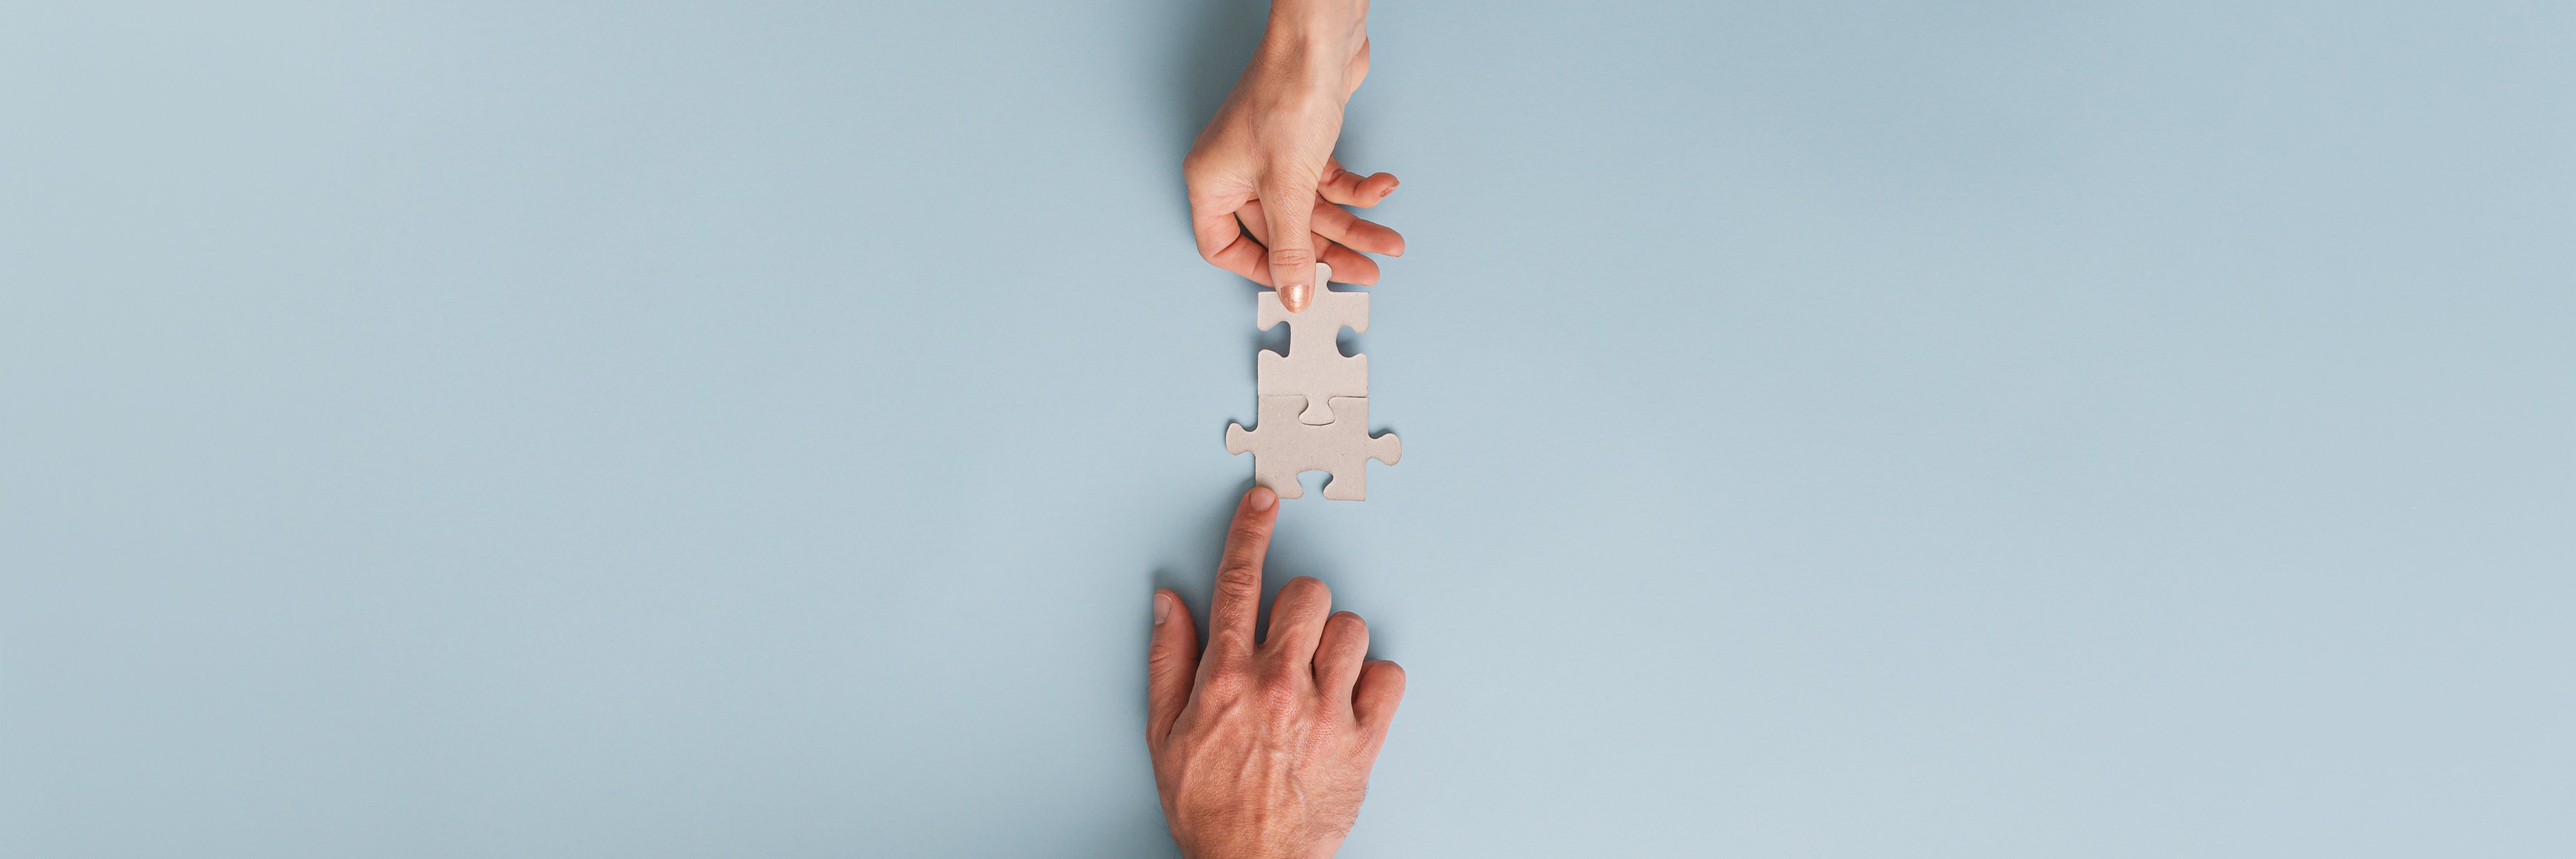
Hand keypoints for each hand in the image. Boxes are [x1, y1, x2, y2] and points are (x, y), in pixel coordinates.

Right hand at [1147, 487, 1406, 858]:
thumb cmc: (1206, 805)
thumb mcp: (1163, 735)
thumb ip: (1168, 661)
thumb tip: (1171, 603)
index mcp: (1227, 677)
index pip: (1239, 583)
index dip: (1250, 532)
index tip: (1264, 500)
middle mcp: (1280, 685)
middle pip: (1309, 593)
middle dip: (1299, 604)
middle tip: (1289, 637)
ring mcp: (1327, 712)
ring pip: (1353, 628)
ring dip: (1337, 642)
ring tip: (1319, 674)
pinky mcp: (1364, 741)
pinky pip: (1390, 677)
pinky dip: (1376, 682)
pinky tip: (1352, 699)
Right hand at [1184, 0, 1403, 311]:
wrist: (1319, 41)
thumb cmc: (1286, 97)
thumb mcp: (1287, 188)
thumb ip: (1290, 249)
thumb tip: (1295, 297)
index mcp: (1212, 183)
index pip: (1224, 246)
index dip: (1261, 270)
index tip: (1299, 286)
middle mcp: (1237, 172)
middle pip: (1282, 232)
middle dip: (1329, 253)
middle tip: (1366, 272)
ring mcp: (1272, 158)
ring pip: (1312, 210)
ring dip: (1354, 226)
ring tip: (1389, 242)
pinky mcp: (1305, 144)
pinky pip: (1329, 183)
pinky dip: (1358, 189)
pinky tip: (1383, 187)